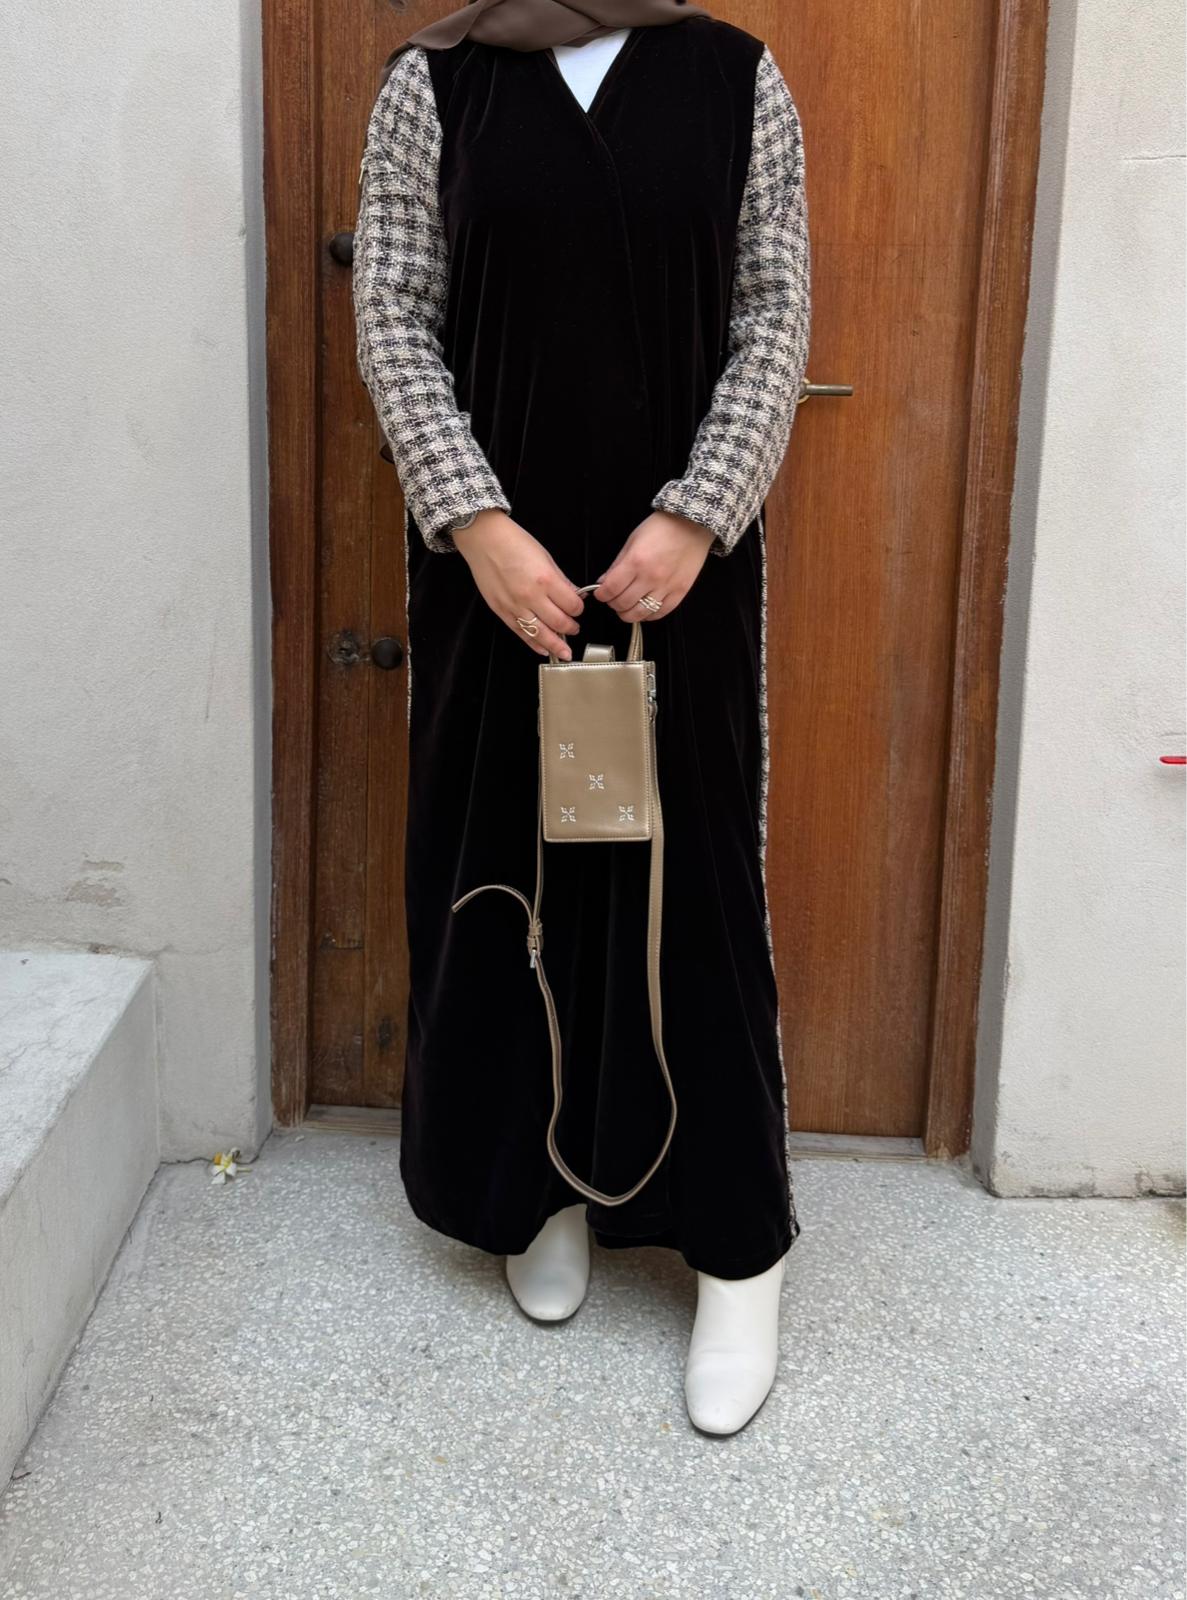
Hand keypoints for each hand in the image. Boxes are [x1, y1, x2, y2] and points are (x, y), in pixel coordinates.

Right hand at [451, 509, 583, 659]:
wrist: (484, 539)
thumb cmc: (513, 542)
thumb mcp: (545, 557)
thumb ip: (561, 579)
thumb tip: (574, 594)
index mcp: (545, 580)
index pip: (572, 605)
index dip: (579, 609)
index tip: (579, 608)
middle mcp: (531, 596)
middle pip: (560, 623)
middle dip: (571, 628)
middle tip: (574, 628)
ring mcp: (515, 606)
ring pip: (541, 635)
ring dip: (556, 646)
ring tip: (565, 652)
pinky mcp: (502, 612)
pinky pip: (521, 634)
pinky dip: (535, 645)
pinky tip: (544, 649)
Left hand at [592, 510, 714, 621]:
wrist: (691, 524)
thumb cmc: (662, 528)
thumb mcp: (632, 540)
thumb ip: (617, 564)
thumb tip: (604, 582)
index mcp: (636, 561)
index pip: (611, 589)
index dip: (601, 594)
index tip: (600, 593)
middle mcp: (651, 577)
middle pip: (623, 604)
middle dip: (612, 603)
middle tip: (613, 598)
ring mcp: (667, 587)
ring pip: (640, 613)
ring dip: (628, 613)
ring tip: (626, 606)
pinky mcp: (680, 592)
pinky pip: (660, 613)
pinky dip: (648, 615)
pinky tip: (643, 609)